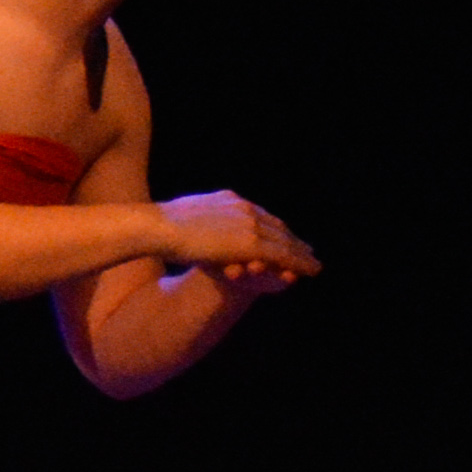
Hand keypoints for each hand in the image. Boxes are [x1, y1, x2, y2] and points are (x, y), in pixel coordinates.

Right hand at [157, 191, 318, 285]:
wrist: (157, 227)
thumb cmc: (157, 225)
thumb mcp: (181, 215)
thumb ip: (196, 218)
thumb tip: (185, 220)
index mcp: (228, 200)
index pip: (258, 215)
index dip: (273, 227)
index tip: (283, 236)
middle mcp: (244, 208)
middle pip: (276, 225)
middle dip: (293, 239)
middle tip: (308, 250)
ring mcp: (249, 224)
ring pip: (285, 241)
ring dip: (302, 253)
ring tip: (314, 263)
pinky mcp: (251, 244)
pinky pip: (283, 255)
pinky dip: (300, 263)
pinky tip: (311, 271)